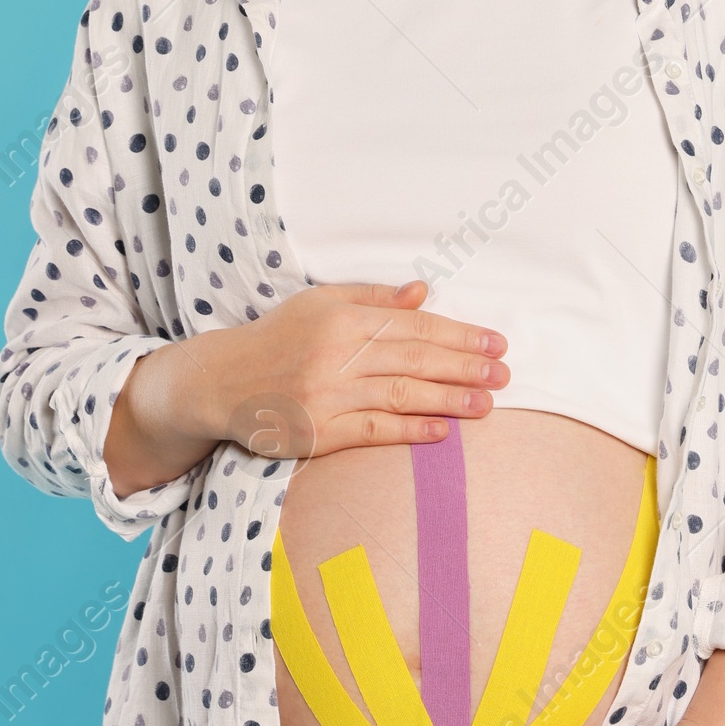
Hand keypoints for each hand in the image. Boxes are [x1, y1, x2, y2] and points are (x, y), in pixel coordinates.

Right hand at [104, 278, 506, 496]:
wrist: (220, 382)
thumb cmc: (276, 338)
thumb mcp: (319, 303)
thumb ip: (373, 298)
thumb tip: (423, 292)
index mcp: (342, 318)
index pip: (414, 326)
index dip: (459, 334)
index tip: (494, 342)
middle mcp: (336, 355)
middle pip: (414, 359)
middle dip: (465, 366)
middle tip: (504, 372)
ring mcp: (327, 395)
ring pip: (400, 395)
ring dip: (448, 399)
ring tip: (487, 402)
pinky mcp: (318, 432)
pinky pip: (373, 431)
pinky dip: (410, 432)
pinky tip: (442, 431)